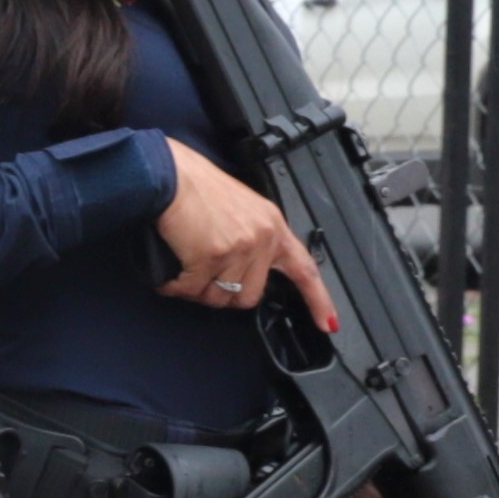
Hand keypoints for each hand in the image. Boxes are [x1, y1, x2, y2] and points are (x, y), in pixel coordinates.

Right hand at [155, 140, 337, 329]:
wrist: (171, 174)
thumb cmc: (195, 187)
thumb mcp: (241, 208)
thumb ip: (252, 237)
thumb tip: (244, 271)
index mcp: (273, 226)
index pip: (305, 270)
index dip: (318, 301)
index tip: (328, 323)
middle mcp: (263, 239)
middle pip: (250, 296)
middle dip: (223, 294)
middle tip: (203, 279)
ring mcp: (239, 249)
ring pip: (219, 297)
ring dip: (196, 291)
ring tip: (184, 270)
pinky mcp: (211, 256)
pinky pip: (191, 289)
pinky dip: (175, 286)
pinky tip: (170, 275)